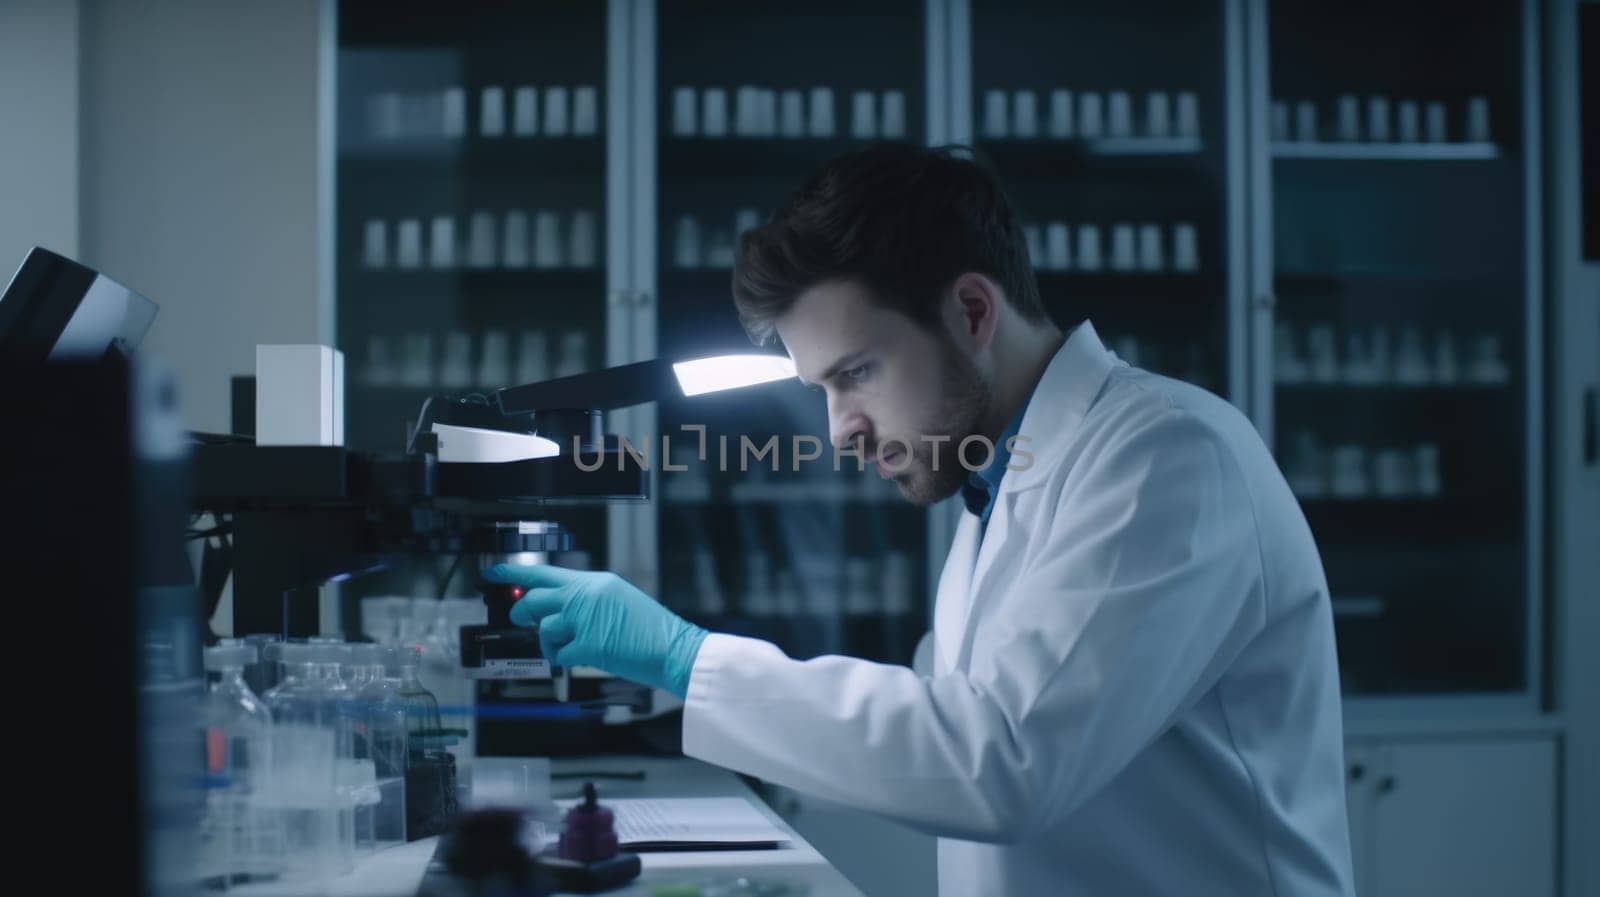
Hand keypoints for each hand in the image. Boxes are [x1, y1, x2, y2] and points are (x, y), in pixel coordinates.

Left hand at [481, 564, 707, 698]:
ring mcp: (586, 620)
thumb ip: (588, 600)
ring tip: (566, 647)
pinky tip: (581, 658)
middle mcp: (587, 595)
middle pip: (535, 599)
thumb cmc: (651, 630)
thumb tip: (556, 610)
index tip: (494, 573)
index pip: (545, 574)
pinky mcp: (588, 645)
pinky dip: (565, 660)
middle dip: (521, 611)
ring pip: (544, 629)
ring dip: (549, 642)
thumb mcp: (619, 600)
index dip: (514, 574)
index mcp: (595, 581)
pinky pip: (559, 654)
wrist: (674, 648)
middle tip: (519, 618)